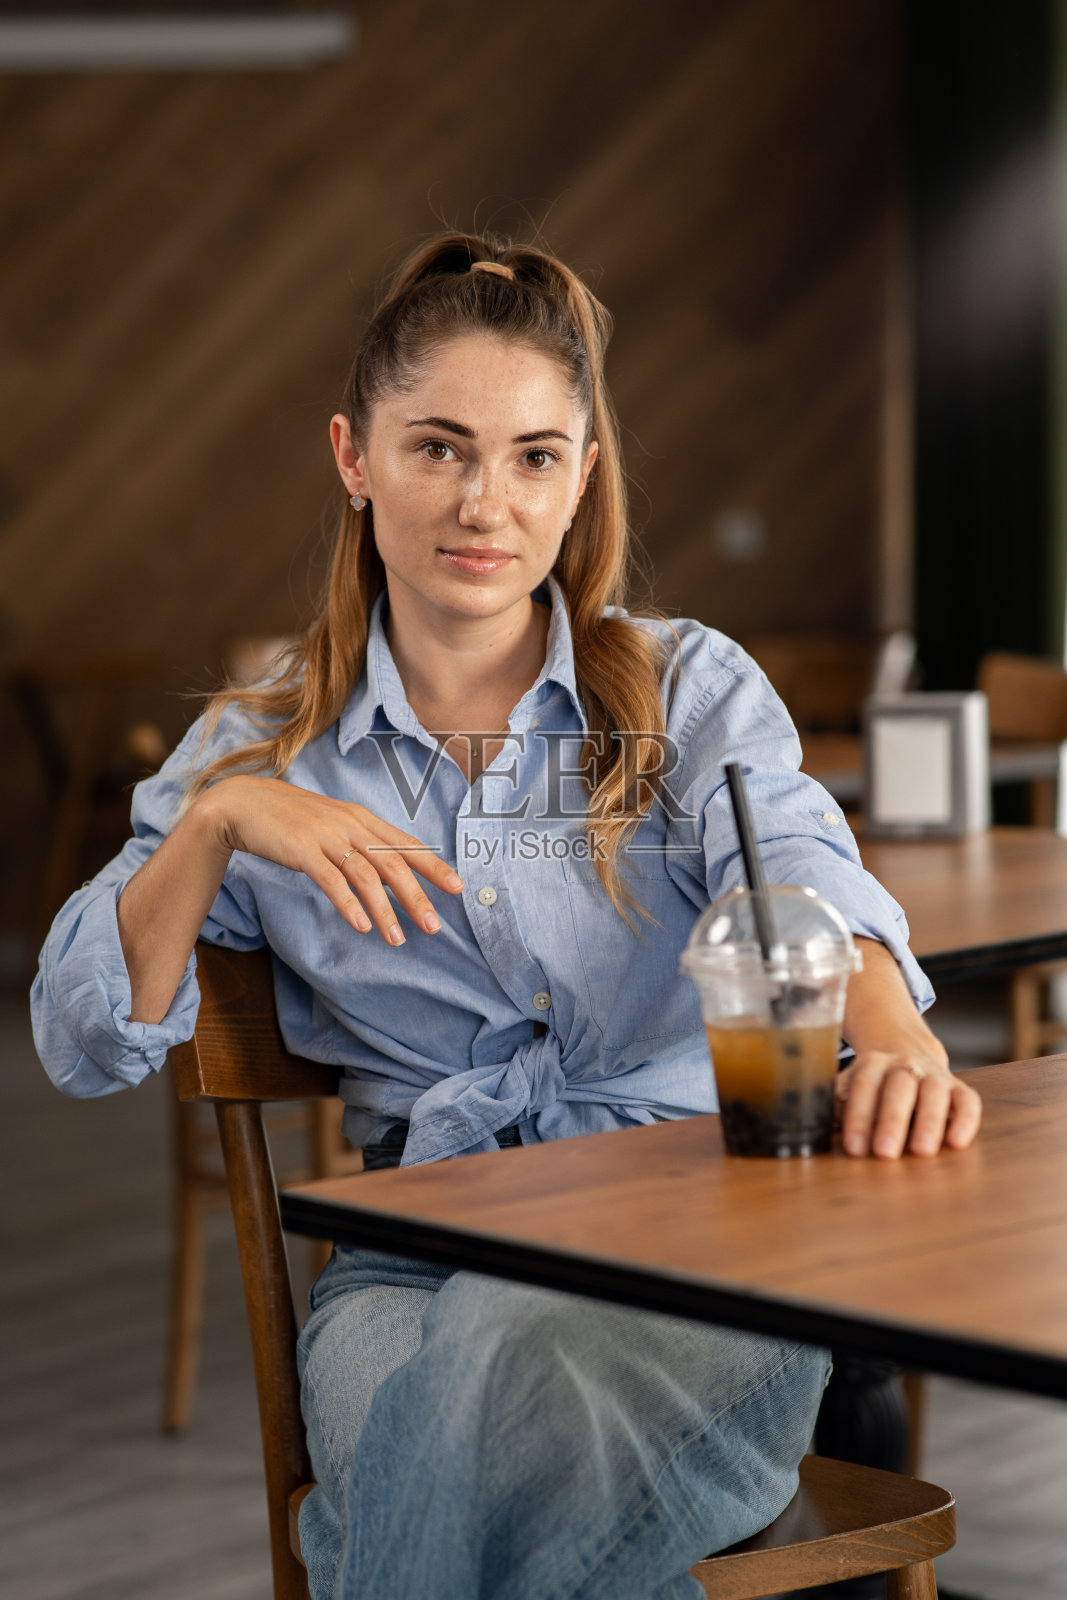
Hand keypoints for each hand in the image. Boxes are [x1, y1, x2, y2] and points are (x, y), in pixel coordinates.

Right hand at [200, 774, 463, 945]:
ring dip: (385, 910)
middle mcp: (351, 825)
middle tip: (435, 926)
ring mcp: (327, 836)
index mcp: (363, 819)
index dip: (434, 866)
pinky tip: (361, 925)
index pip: (407, 844)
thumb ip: (362, 844)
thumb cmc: (293, 819)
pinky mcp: (302, 850)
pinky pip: (331, 880)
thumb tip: (392, 871)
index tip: (458, 888)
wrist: (245, 803)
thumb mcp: (335, 824)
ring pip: (366, 876)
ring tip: (397, 939)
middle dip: (416, 897)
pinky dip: (349, 904)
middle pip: (393, 863)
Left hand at [835, 1046, 981, 1158]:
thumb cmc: (873, 1086)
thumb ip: (837, 1105)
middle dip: (891, 1120)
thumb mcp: (850, 1088)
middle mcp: (904, 1065)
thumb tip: (813, 1127)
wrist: (908, 1054)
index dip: (858, 1117)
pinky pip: (967, 1100)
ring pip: (934, 1091)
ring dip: (929, 1121)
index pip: (863, 1086)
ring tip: (922, 1151)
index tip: (854, 1148)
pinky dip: (965, 1120)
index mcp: (872, 1063)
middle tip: (885, 1152)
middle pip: (899, 1087)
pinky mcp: (958, 1088)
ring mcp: (934, 1075)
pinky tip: (957, 1143)